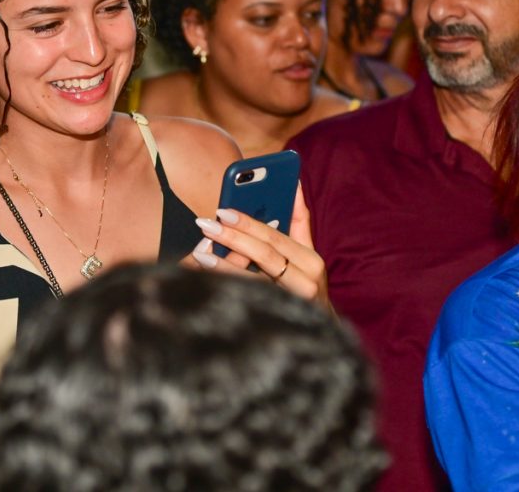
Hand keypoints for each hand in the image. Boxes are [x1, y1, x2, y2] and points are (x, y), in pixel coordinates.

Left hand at [190, 183, 330, 308]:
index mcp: (311, 260)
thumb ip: (300, 221)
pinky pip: (249, 298)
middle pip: (265, 255)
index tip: (224, 210)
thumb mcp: (307, 254)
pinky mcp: (279, 317)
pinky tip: (207, 276)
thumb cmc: (306, 285)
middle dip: (233, 237)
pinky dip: (227, 284)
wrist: (318, 334)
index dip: (249, 223)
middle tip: (206, 224)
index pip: (276, 237)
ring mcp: (294, 303)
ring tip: (200, 252)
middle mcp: (306, 282)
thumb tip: (296, 185)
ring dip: (225, 264)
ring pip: (255, 280)